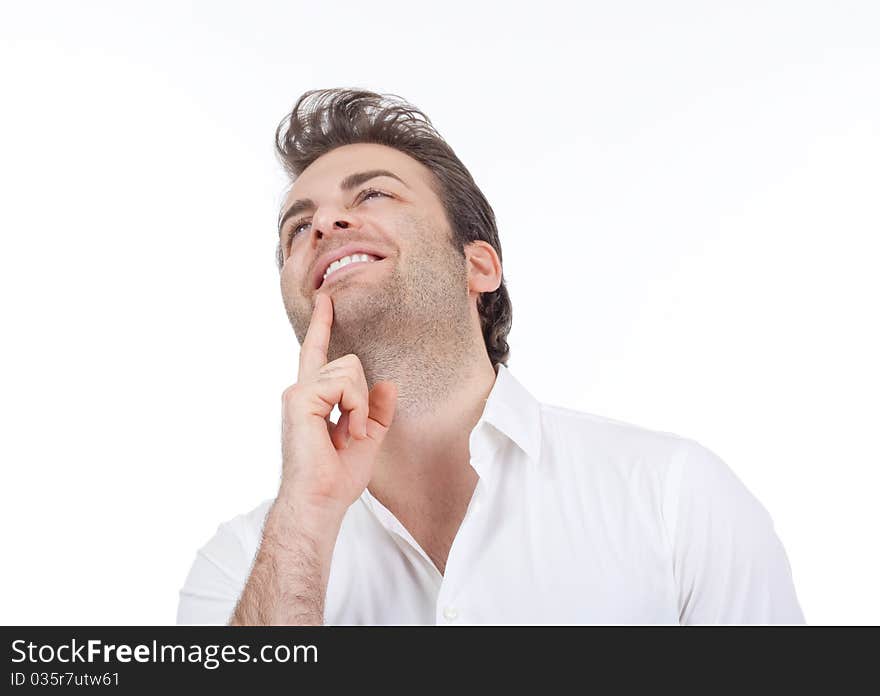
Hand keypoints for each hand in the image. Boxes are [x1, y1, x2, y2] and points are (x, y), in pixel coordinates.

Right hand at [280, 293, 397, 519]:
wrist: (320, 501)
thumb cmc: (336, 478)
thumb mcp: (368, 438)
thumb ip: (377, 410)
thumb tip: (387, 384)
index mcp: (313, 398)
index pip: (317, 353)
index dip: (321, 325)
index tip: (326, 300)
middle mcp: (301, 390)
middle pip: (348, 361)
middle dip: (362, 397)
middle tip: (353, 432)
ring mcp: (298, 393)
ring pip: (349, 369)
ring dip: (359, 406)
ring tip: (347, 434)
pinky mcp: (300, 398)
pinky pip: (344, 384)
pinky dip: (354, 408)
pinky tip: (344, 432)